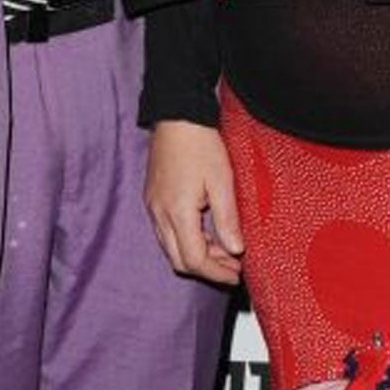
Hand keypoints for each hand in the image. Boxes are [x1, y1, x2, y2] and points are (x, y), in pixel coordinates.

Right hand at [144, 120, 243, 285]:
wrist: (176, 116)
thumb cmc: (201, 144)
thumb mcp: (222, 181)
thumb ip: (227, 218)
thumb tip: (236, 250)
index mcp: (177, 212)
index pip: (194, 259)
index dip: (216, 272)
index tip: (236, 274)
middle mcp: (159, 214)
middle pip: (179, 260)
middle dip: (207, 268)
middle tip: (233, 267)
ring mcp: (153, 207)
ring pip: (171, 248)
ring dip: (197, 255)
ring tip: (225, 250)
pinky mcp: (153, 199)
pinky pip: (166, 232)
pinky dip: (187, 240)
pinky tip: (207, 233)